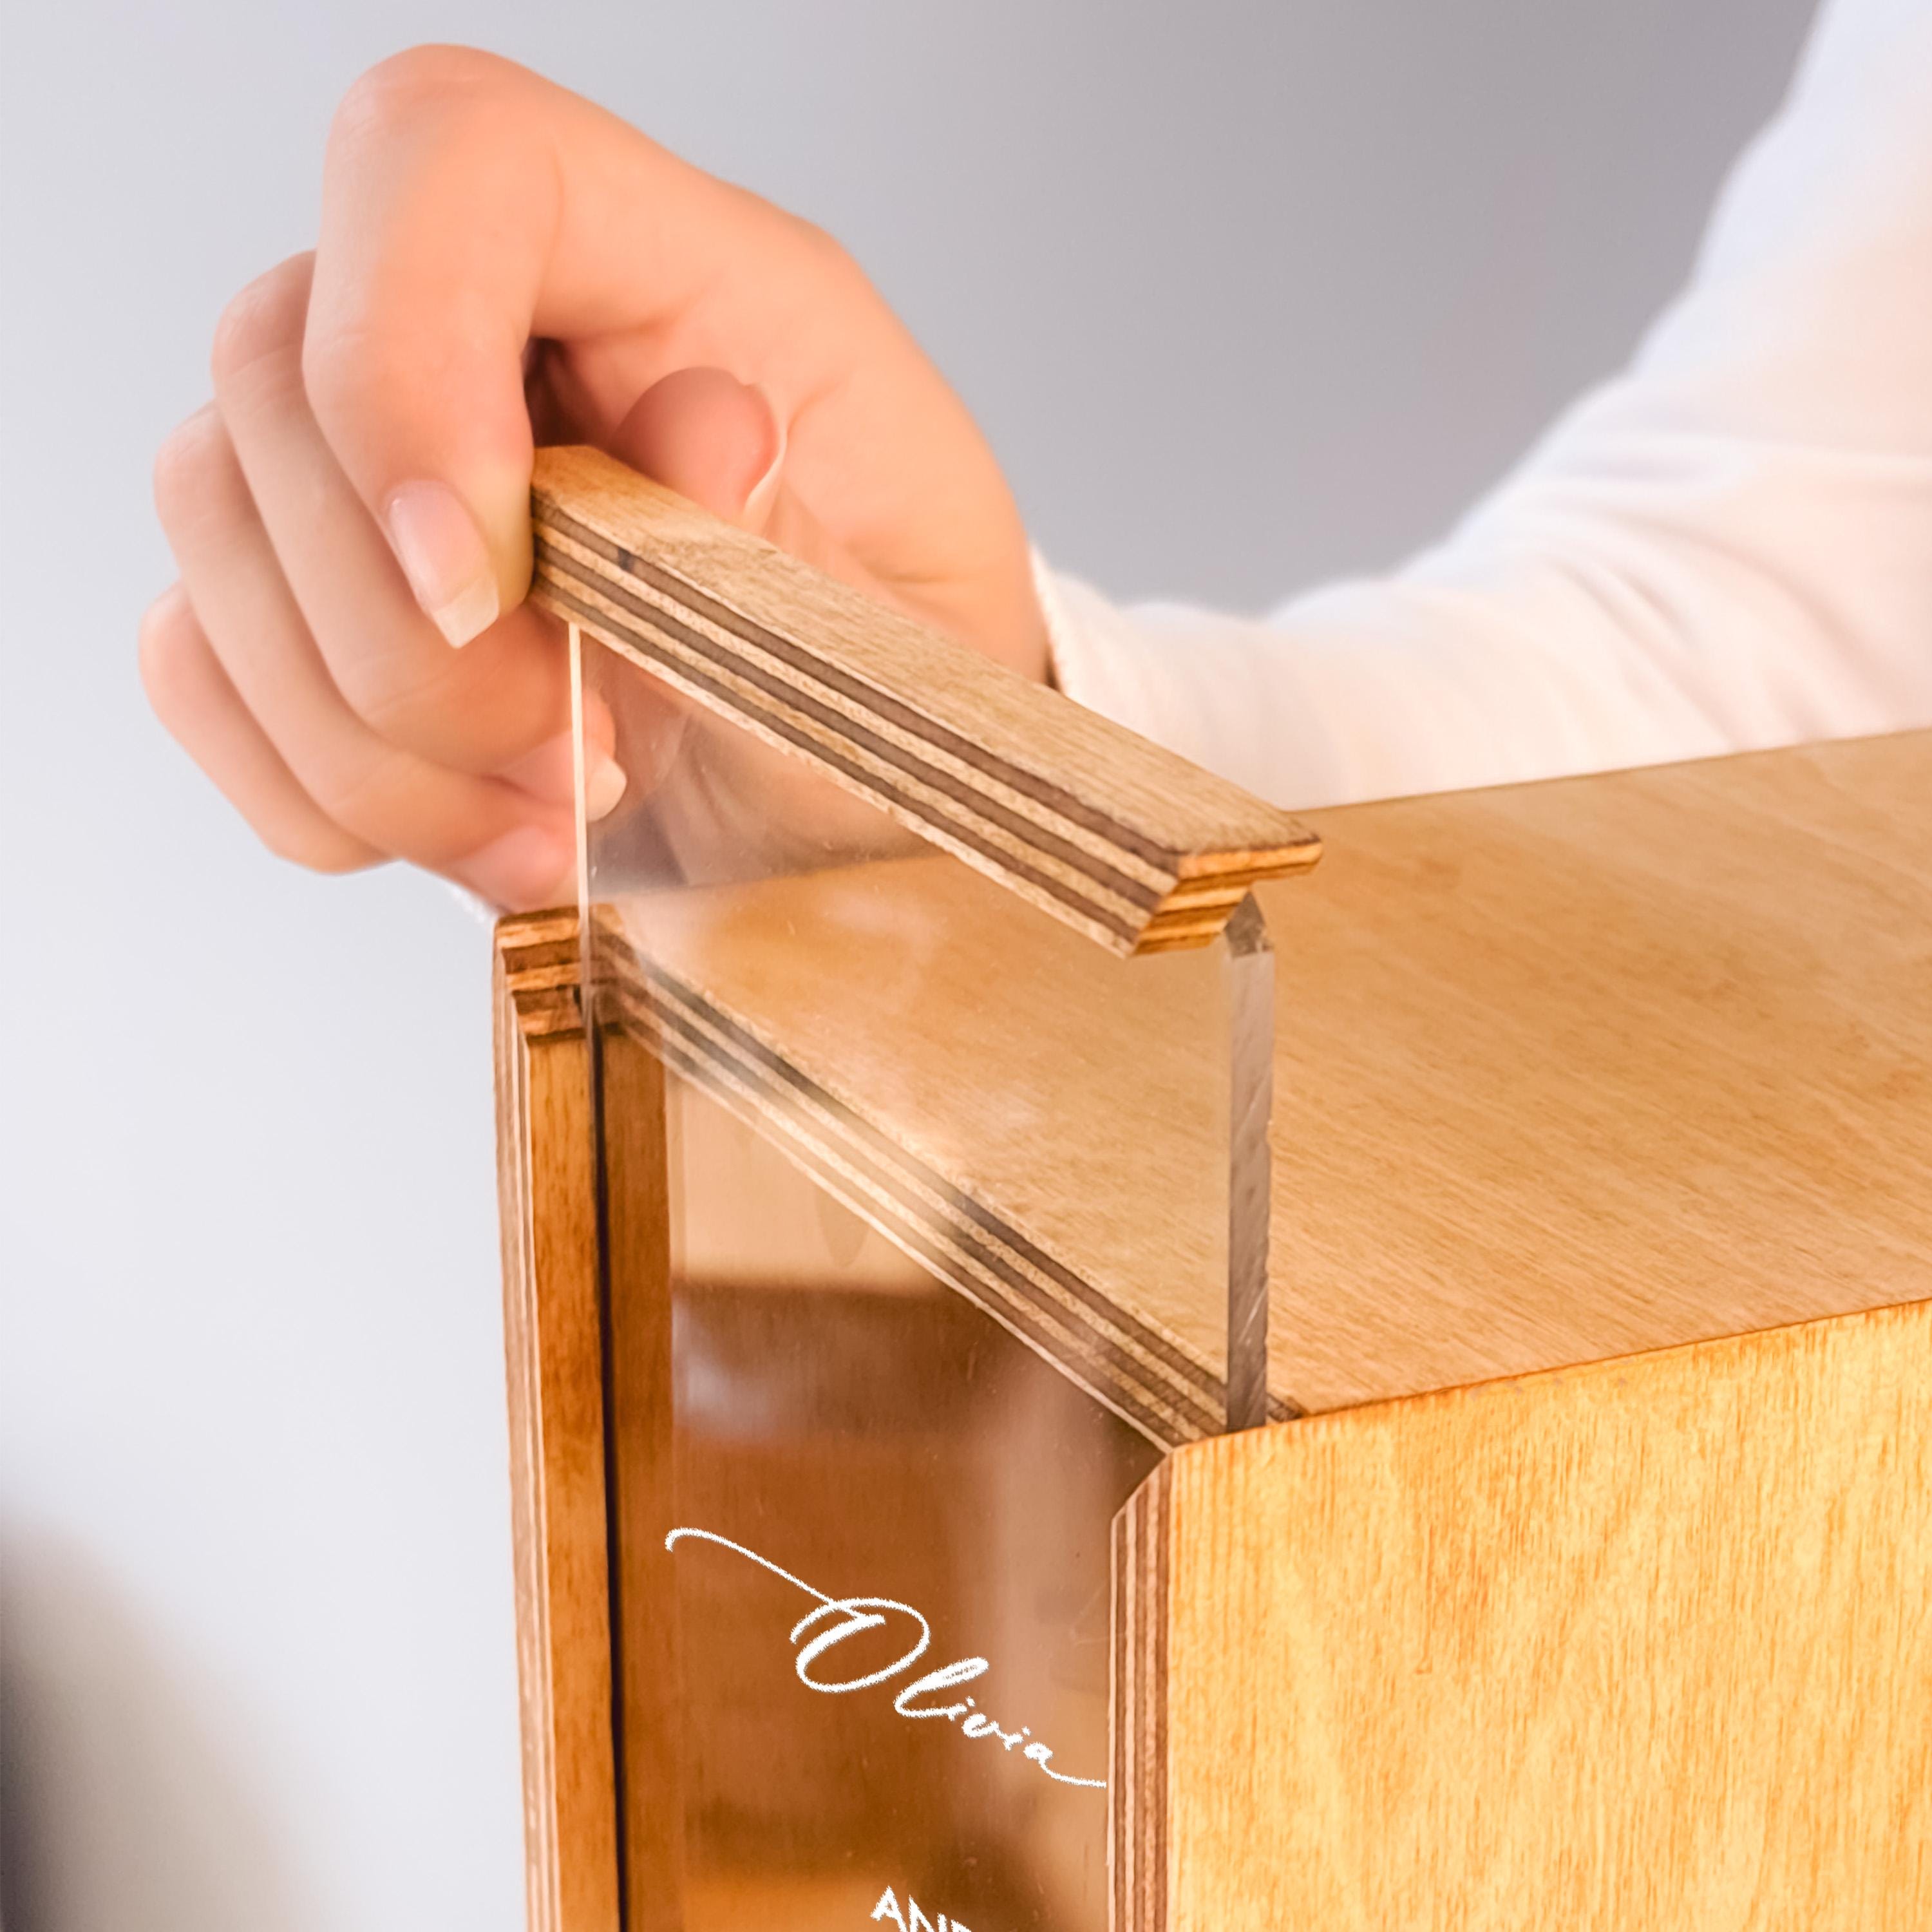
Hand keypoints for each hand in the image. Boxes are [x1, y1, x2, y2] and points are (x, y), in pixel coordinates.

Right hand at [142, 45, 1048, 909]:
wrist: (855, 785)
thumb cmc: (895, 677)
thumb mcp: (906, 613)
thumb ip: (777, 529)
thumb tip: (692, 429)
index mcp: (673, 264)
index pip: (446, 161)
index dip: (406, 361)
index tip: (480, 588)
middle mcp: (489, 325)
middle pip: (280, 376)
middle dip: (415, 645)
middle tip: (583, 773)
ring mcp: (372, 455)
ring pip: (217, 532)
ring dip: (376, 744)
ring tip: (555, 830)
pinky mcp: (310, 595)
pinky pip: (197, 661)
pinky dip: (321, 788)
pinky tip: (472, 833)